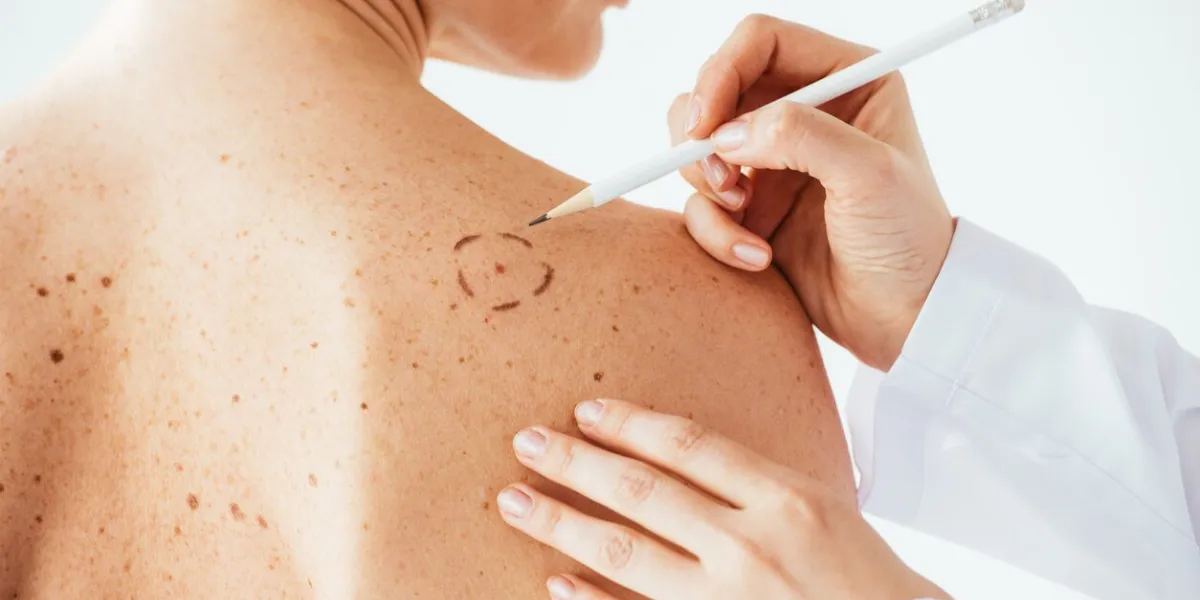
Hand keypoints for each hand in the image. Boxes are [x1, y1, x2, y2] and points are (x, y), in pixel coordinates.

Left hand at [496, 399, 948, 599]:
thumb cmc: (871, 581)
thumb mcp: (828, 510)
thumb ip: (758, 483)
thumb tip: (682, 457)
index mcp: (787, 497)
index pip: (688, 445)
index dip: (629, 424)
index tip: (586, 411)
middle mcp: (752, 544)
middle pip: (642, 490)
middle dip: (575, 463)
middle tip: (527, 442)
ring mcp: (728, 598)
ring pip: (624, 549)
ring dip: (560, 523)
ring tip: (514, 502)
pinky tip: (554, 583)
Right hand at [667, 15, 954, 369]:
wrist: (904, 319)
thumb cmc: (907, 241)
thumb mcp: (869, 176)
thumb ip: (802, 136)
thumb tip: (727, 132)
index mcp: (845, 80)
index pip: (761, 42)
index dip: (722, 71)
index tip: (705, 123)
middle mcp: (803, 112)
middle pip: (715, 87)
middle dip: (703, 133)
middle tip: (721, 178)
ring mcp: (772, 160)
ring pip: (697, 145)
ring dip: (705, 183)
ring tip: (743, 216)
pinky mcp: (750, 207)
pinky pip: (701, 203)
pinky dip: (715, 231)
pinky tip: (756, 258)